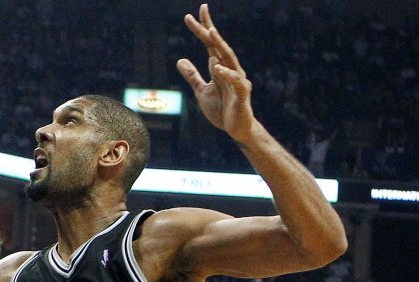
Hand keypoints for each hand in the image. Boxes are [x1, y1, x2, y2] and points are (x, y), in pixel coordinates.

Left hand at [176, 4, 256, 142]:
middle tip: (200, 11)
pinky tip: (216, 66)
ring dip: (219, 45)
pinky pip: (235, 81)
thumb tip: (180, 59)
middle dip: (209, 29)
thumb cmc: (222, 109)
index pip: (209, 44)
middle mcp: (230, 69)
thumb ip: (193, 76)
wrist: (236, 129)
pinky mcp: (242, 94)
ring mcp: (238, 80)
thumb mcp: (202, 91)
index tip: (189, 15)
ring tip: (210, 32)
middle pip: (218, 46)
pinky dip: (226, 74)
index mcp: (219, 67)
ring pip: (229, 59)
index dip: (201, 29)